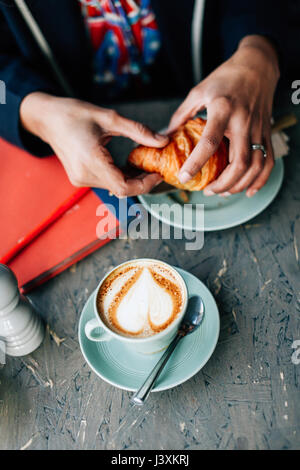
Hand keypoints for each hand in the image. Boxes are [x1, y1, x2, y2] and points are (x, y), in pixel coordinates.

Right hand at [20, 92, 167, 196]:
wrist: (47, 118)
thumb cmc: (74, 114)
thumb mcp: (110, 118)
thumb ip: (138, 131)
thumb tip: (163, 141)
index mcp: (91, 160)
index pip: (124, 186)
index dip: (145, 184)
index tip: (158, 174)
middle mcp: (84, 175)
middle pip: (121, 189)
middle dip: (141, 182)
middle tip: (155, 169)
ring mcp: (80, 179)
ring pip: (114, 188)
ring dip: (131, 180)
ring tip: (143, 165)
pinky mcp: (79, 178)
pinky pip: (105, 183)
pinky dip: (119, 177)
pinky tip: (128, 166)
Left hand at [168, 35, 279, 196]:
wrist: (257, 66)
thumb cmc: (226, 77)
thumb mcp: (199, 91)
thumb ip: (182, 114)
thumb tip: (165, 136)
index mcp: (223, 110)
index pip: (210, 143)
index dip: (196, 163)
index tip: (184, 177)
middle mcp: (243, 122)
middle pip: (239, 163)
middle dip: (223, 184)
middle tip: (207, 190)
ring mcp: (258, 129)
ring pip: (255, 167)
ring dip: (239, 185)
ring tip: (223, 191)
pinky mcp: (267, 133)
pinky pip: (269, 162)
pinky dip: (260, 180)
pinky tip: (248, 190)